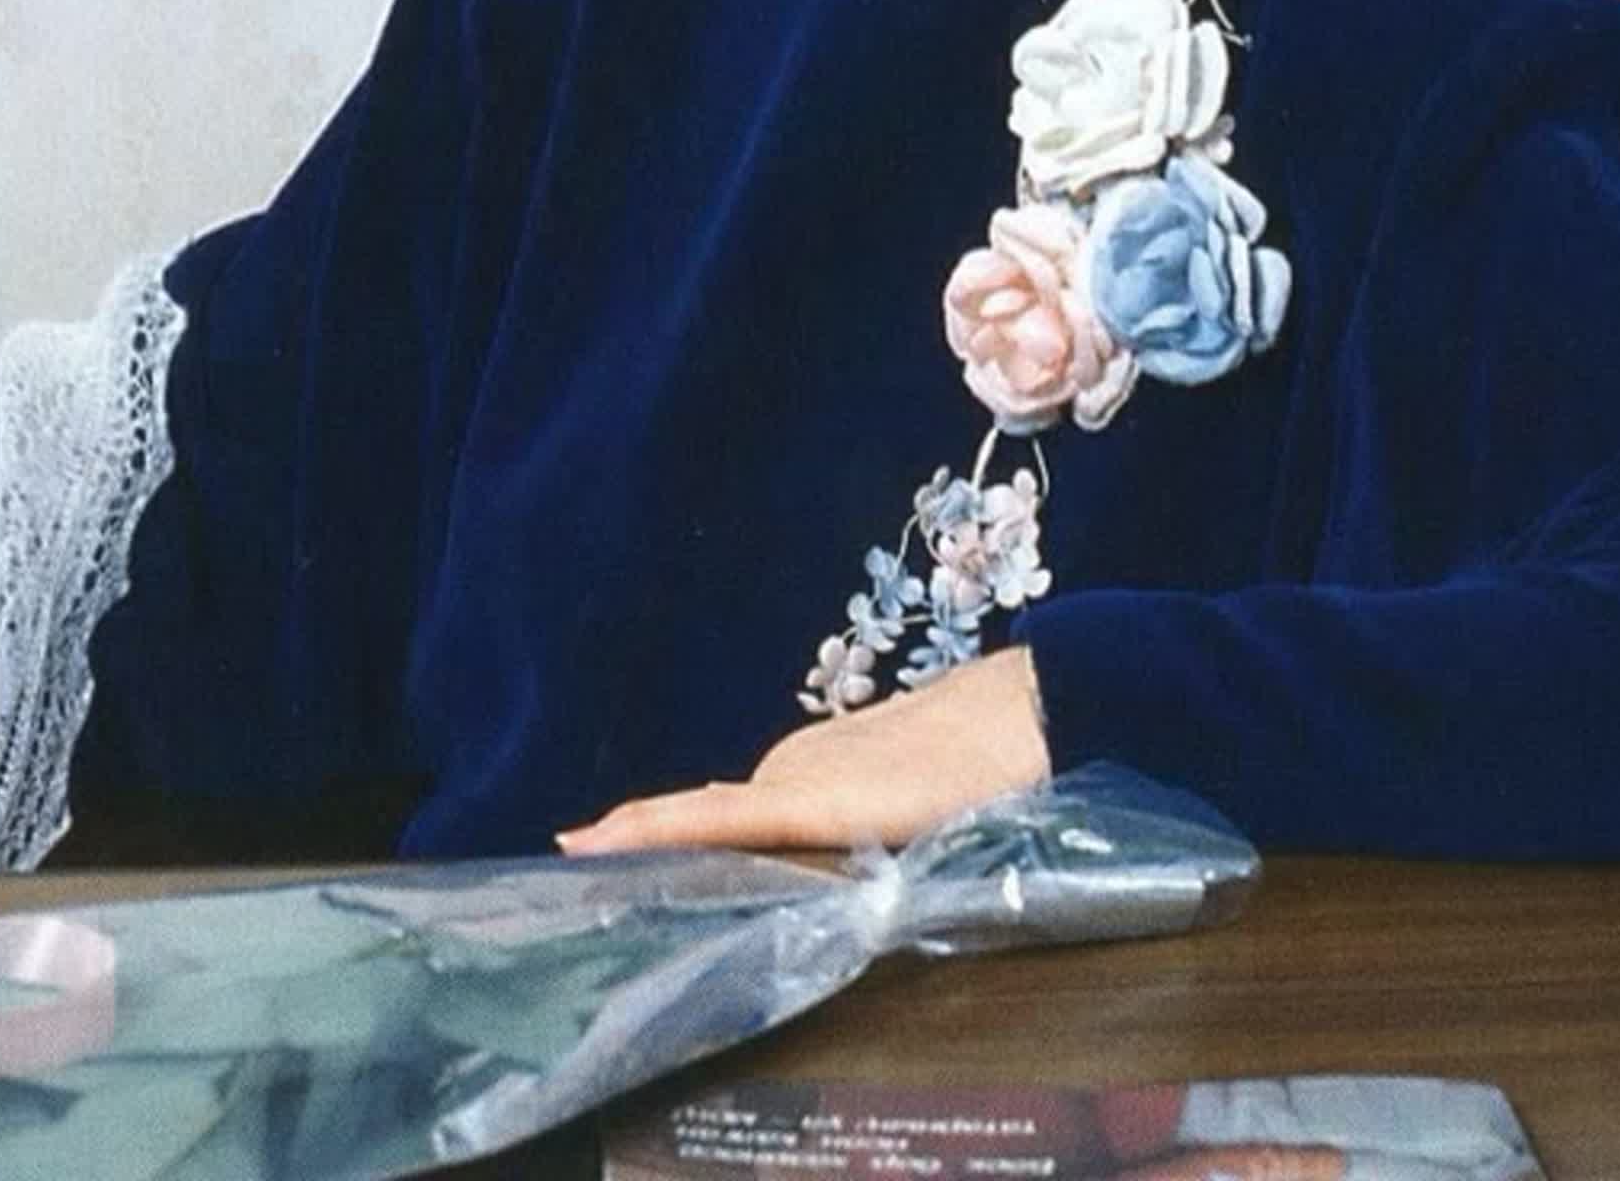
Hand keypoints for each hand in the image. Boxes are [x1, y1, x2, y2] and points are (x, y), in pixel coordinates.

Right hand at [554, 644, 1051, 854]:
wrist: (1046, 705)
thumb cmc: (995, 779)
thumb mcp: (932, 841)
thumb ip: (861, 877)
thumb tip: (813, 914)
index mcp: (813, 793)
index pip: (708, 817)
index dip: (640, 831)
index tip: (574, 845)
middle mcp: (799, 767)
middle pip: (711, 815)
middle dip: (645, 842)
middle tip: (581, 882)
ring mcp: (815, 752)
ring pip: (743, 806)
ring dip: (698, 836)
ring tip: (638, 878)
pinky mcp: (835, 748)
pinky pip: (772, 792)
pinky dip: (740, 818)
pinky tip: (740, 851)